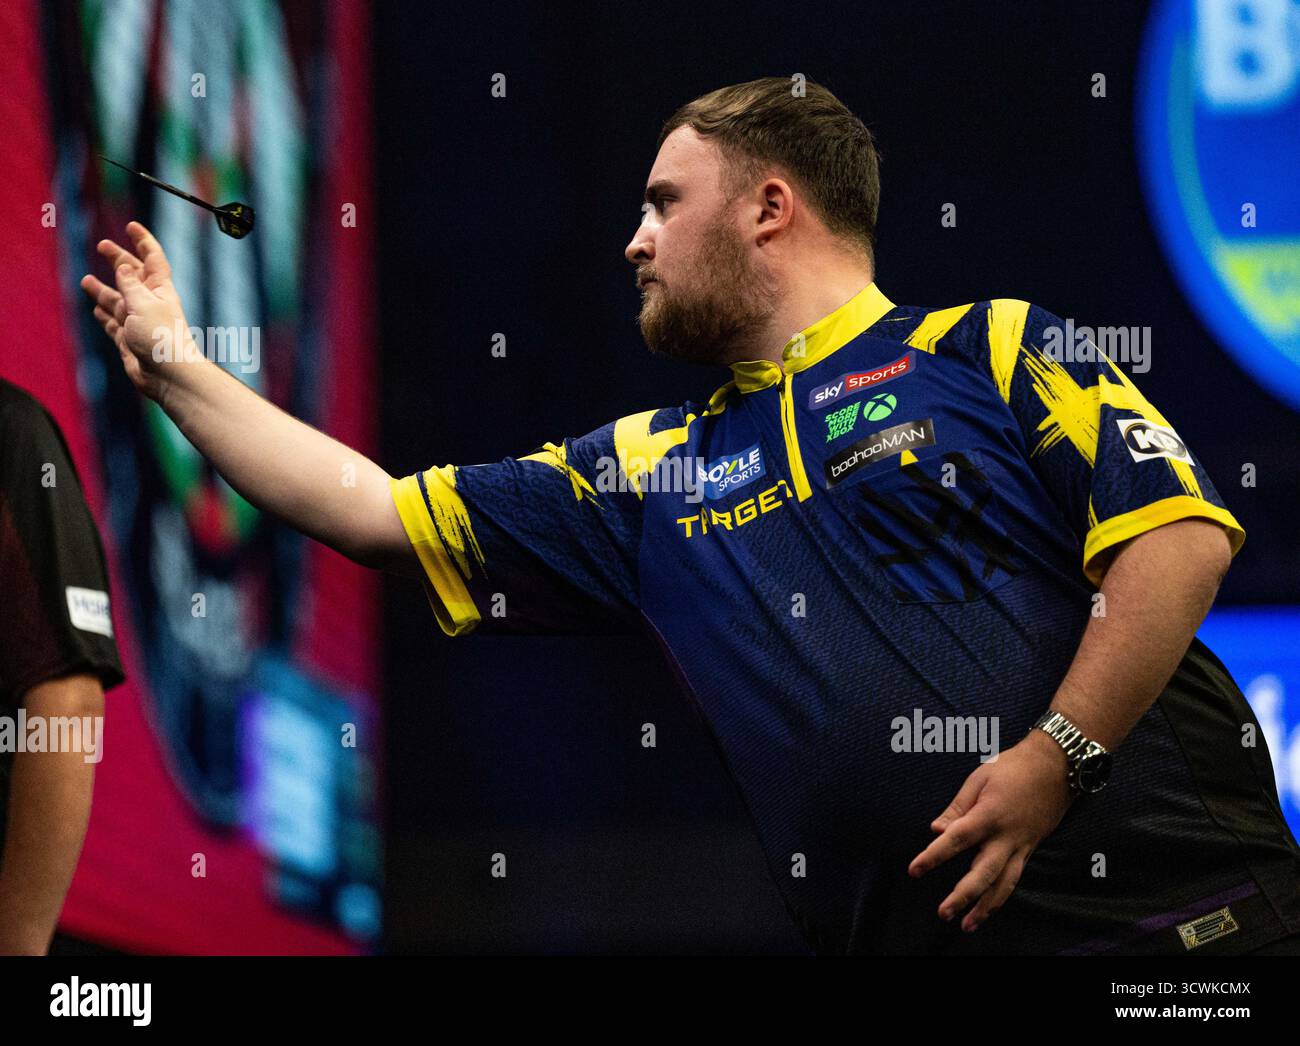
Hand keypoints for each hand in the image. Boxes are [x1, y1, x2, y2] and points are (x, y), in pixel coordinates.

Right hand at [79, 222, 193, 402]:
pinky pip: (114, 324)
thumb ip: (130, 283)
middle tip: (102, 246)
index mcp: (160, 289)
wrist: (168, 376)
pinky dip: (105, 315)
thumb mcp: (143, 302)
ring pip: (118, 301)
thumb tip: (125, 265)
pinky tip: (97, 309)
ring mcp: (140, 322)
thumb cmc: (161, 337)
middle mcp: (151, 303)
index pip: (152, 258)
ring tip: (87, 281)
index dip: (143, 241)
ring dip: (103, 290)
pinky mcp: (130, 340)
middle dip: (119, 260)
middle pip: (133, 276)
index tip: (131, 226)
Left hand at [907, 729, 1073, 931]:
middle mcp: (1006, 836)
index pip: (956, 839)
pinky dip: (1001, 896)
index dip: (934, 856)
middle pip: (983, 873)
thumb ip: (957, 807)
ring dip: (985, 908)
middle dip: (963, 896)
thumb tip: (937, 830)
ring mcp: (1022, 845)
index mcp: (989, 814)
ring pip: (1004, 884)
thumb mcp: (980, 777)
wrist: (1057, 767)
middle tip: (943, 913)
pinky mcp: (1030, 849)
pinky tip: (988, 908)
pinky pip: (1015, 878)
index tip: (914, 870)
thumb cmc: (1012, 767)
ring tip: (966, 925)